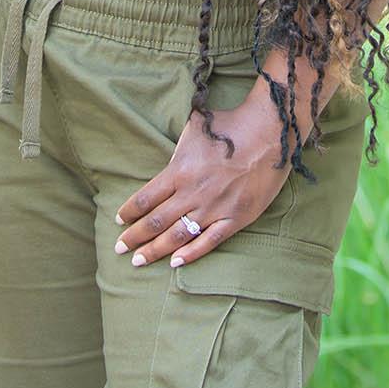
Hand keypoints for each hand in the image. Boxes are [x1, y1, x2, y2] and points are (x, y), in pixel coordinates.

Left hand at [112, 91, 288, 269]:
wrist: (269, 132)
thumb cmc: (230, 124)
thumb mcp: (195, 127)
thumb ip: (178, 146)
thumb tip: (168, 154)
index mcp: (179, 171)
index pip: (146, 199)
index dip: (129, 212)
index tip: (119, 220)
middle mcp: (192, 193)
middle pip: (156, 222)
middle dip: (135, 237)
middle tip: (119, 248)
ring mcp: (214, 208)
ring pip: (177, 236)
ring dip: (155, 250)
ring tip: (138, 260)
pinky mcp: (236, 217)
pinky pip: (209, 241)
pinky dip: (191, 254)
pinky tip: (175, 263)